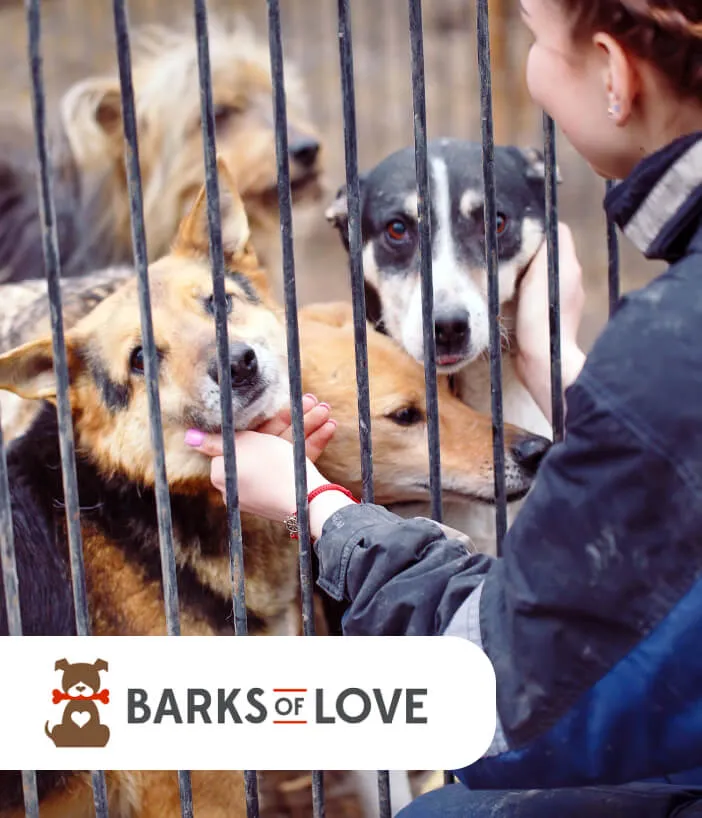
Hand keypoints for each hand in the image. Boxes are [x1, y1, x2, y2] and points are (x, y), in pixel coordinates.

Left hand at [185, 394, 337, 522]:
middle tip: (312, 401)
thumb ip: (215, 441)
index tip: (284, 404)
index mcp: (226, 472)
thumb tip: (189, 438)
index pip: (244, 438)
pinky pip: (296, 463)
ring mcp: (267, 486)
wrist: (306, 502)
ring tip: (326, 411)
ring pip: (286, 449)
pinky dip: (311, 445)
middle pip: (268, 441)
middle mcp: (244, 481)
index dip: (267, 418)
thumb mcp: (242, 445)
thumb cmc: (270, 468)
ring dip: (307, 426)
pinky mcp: (287, 490)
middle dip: (293, 419)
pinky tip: (328, 429)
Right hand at [514, 222, 585, 417]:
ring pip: (542, 272)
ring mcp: (562, 300)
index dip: (538, 227)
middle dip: (528, 248)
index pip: (557, 232)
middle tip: (504, 249)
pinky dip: (525, 289)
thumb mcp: (542, 276)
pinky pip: (537, 293)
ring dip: (525, 270)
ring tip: (504, 270)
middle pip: (548, 251)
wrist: (544, 363)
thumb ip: (545, 250)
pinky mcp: (549, 317)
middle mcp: (570, 280)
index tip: (516, 230)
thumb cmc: (542, 320)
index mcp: (569, 266)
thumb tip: (543, 227)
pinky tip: (510, 295)